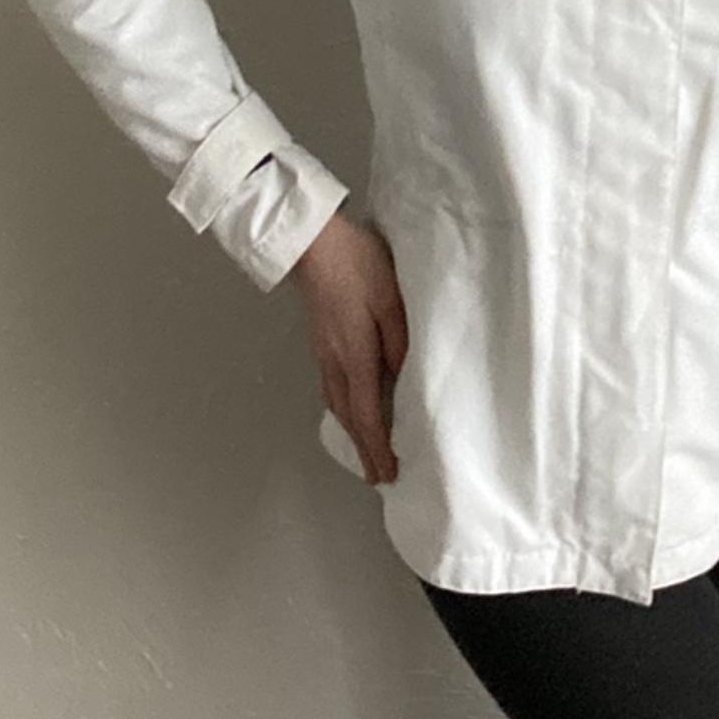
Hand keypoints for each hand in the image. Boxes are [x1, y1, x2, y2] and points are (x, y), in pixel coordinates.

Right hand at [289, 210, 408, 486]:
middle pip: (349, 416)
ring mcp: (323, 352)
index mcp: (354, 355)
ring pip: (338, 404)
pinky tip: (352, 407)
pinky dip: (344, 408)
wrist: (314, 242)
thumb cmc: (358, 264)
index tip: (387, 473)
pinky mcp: (319, 341)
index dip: (378, 446)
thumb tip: (404, 377)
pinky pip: (332, 387)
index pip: (368, 413)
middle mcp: (334, 361)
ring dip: (353, 431)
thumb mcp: (392, 298)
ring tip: (367, 450)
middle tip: (378, 476)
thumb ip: (400, 340)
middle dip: (364, 449)